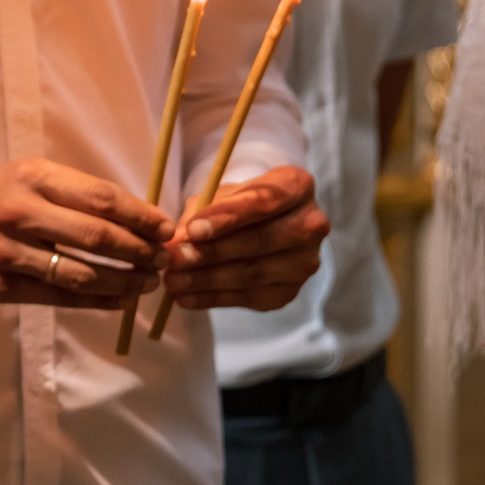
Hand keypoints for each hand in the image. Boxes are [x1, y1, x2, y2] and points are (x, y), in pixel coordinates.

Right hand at [0, 159, 170, 306]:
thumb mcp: (30, 176)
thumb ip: (76, 194)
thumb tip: (137, 218)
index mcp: (36, 178)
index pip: (102, 199)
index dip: (141, 217)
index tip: (166, 229)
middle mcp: (23, 212)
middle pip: (96, 236)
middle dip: (139, 251)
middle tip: (162, 260)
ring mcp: (10, 252)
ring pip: (81, 273)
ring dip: (123, 281)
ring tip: (146, 283)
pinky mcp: (2, 285)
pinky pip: (60, 296)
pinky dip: (97, 301)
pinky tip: (119, 300)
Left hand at [159, 166, 328, 311]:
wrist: (264, 224)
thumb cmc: (240, 202)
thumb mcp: (220, 194)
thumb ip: (201, 212)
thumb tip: (178, 241)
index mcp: (297, 185)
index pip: (264, 202)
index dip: (227, 217)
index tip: (192, 230)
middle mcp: (311, 223)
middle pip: (259, 241)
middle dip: (211, 252)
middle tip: (174, 259)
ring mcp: (305, 261)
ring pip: (253, 273)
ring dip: (207, 279)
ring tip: (173, 280)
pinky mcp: (290, 290)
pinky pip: (248, 297)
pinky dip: (213, 299)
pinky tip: (186, 297)